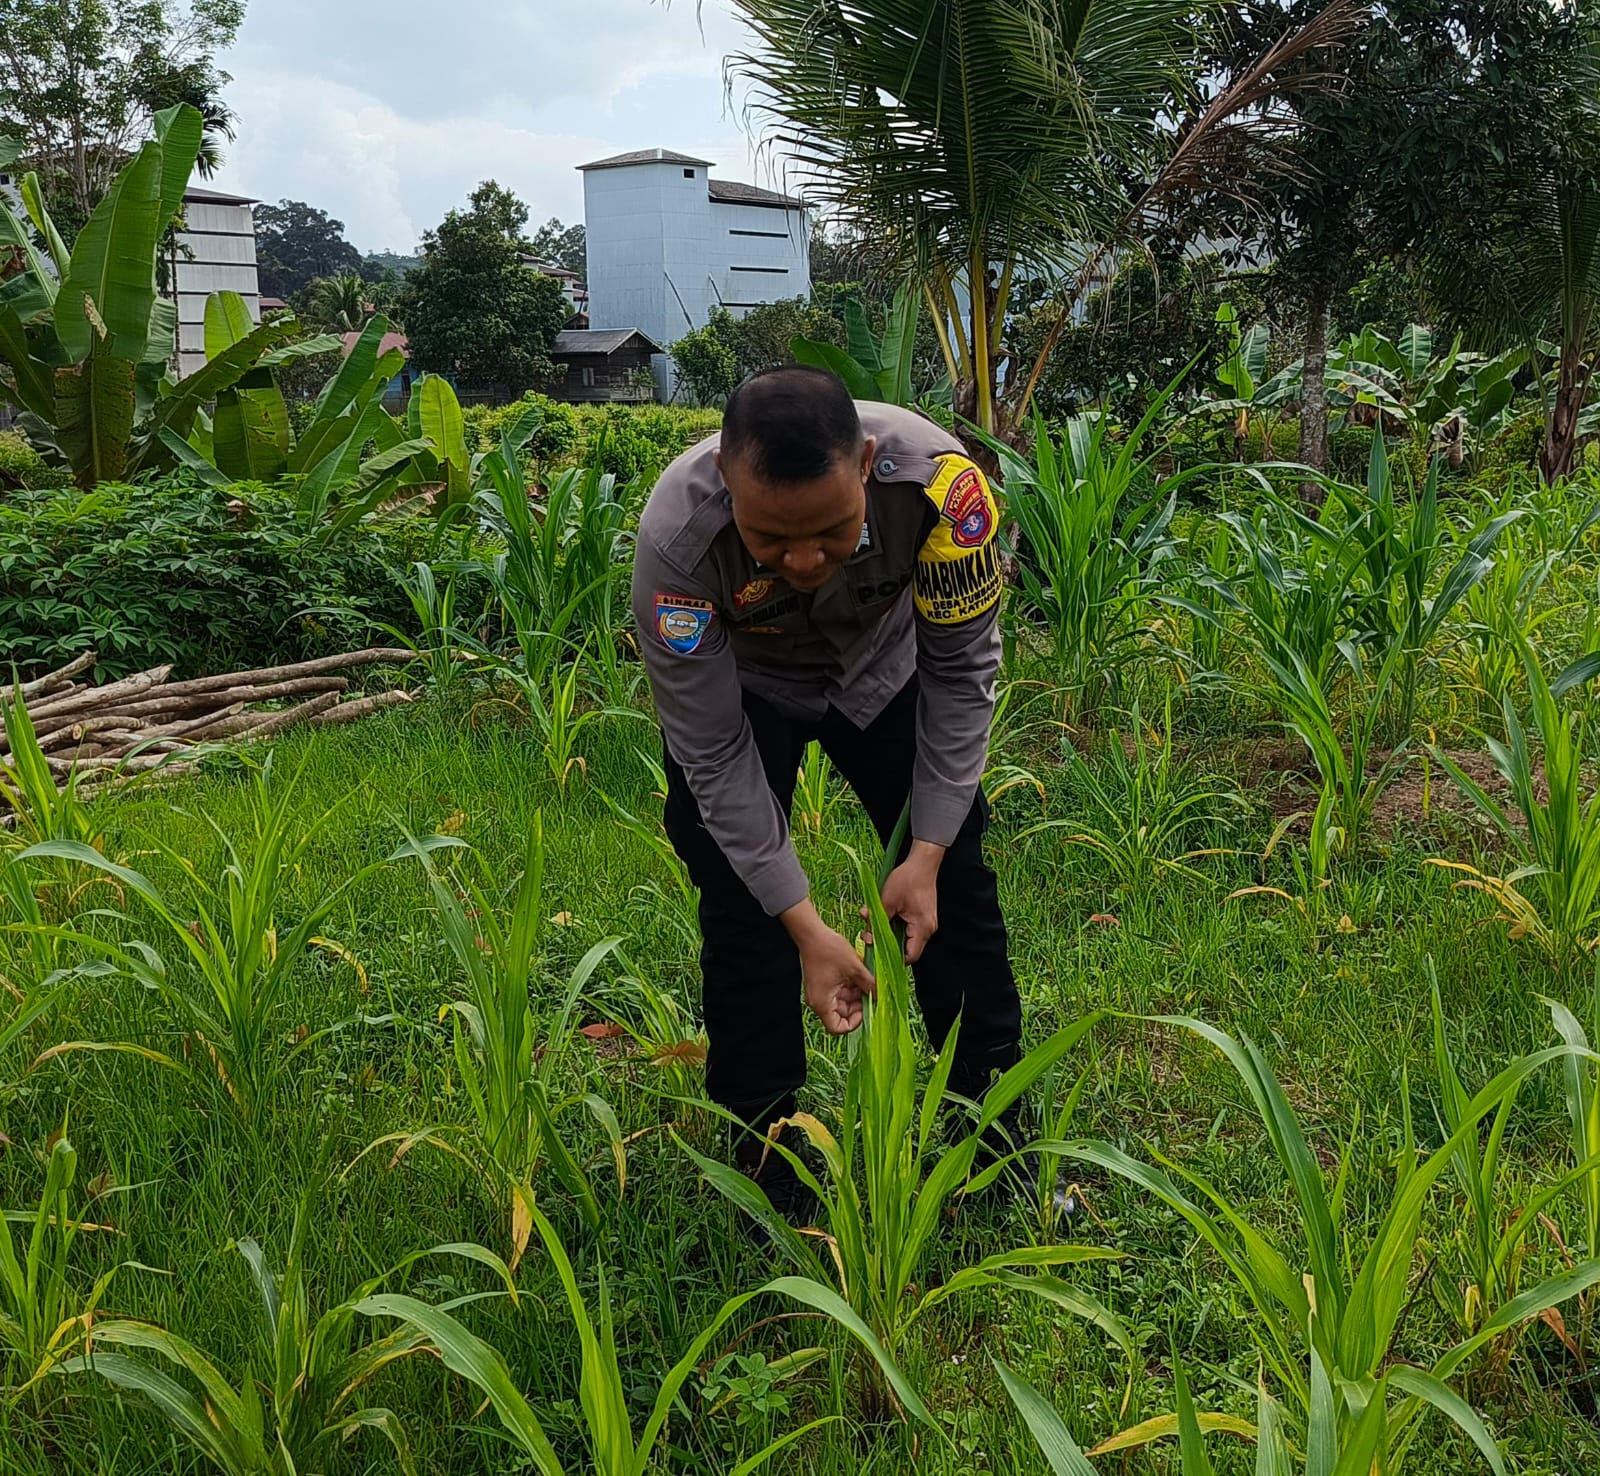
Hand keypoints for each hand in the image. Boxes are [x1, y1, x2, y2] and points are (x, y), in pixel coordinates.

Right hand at [781, 900, 874, 1034]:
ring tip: (865, 980)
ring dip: (856, 994)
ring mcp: (822, 992)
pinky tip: (859, 975)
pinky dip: (851, 986)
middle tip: (870, 993)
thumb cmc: (827, 949)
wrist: (812, 933)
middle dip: (858, 1005)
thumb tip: (881, 995)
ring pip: (843, 1003)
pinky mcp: (824, 983)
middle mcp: (820, 1001)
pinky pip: (840, 992)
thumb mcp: (855, 968)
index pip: (837, 1028)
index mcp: (822, 1002)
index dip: (854, 1023)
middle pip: (842, 1015)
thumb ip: (870, 984)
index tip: (865, 1010)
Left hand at [867, 840, 944, 963]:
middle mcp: (927, 929)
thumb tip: (868, 936)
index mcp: (922, 928)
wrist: (922, 862)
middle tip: (869, 936)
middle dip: (885, 943)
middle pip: (906, 948)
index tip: (877, 956)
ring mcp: (925, 922)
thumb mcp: (887, 901)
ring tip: (872, 922)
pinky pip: (907, 927)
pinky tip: (882, 916)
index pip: (910, 956)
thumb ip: (878, 920)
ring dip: (887, 932)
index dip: (893, 959)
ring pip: (904, 936)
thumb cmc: (908, 879)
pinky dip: (893, 924)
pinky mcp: (921, 916)